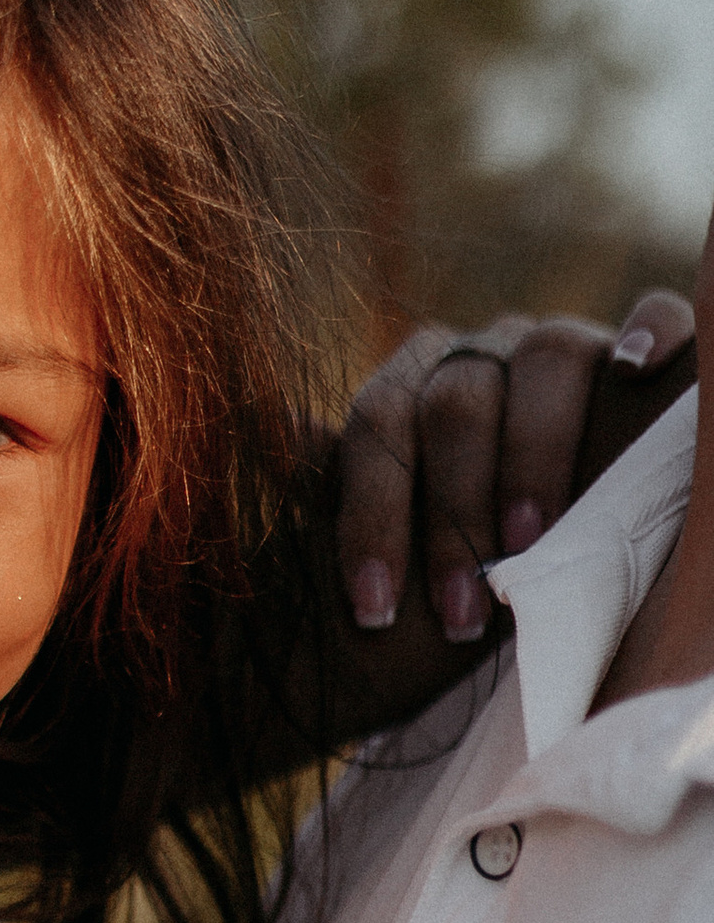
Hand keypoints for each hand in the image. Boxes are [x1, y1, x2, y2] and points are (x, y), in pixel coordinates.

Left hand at [337, 296, 693, 643]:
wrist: (565, 553)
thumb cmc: (467, 558)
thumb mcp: (399, 537)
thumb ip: (338, 484)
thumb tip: (268, 424)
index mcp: (413, 386)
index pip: (378, 423)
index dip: (372, 517)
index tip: (374, 608)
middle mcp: (483, 355)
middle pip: (456, 402)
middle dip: (453, 514)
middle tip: (461, 609)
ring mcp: (563, 346)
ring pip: (547, 358)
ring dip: (534, 455)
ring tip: (529, 540)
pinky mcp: (643, 352)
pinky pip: (654, 312)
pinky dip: (649, 332)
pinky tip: (633, 371)